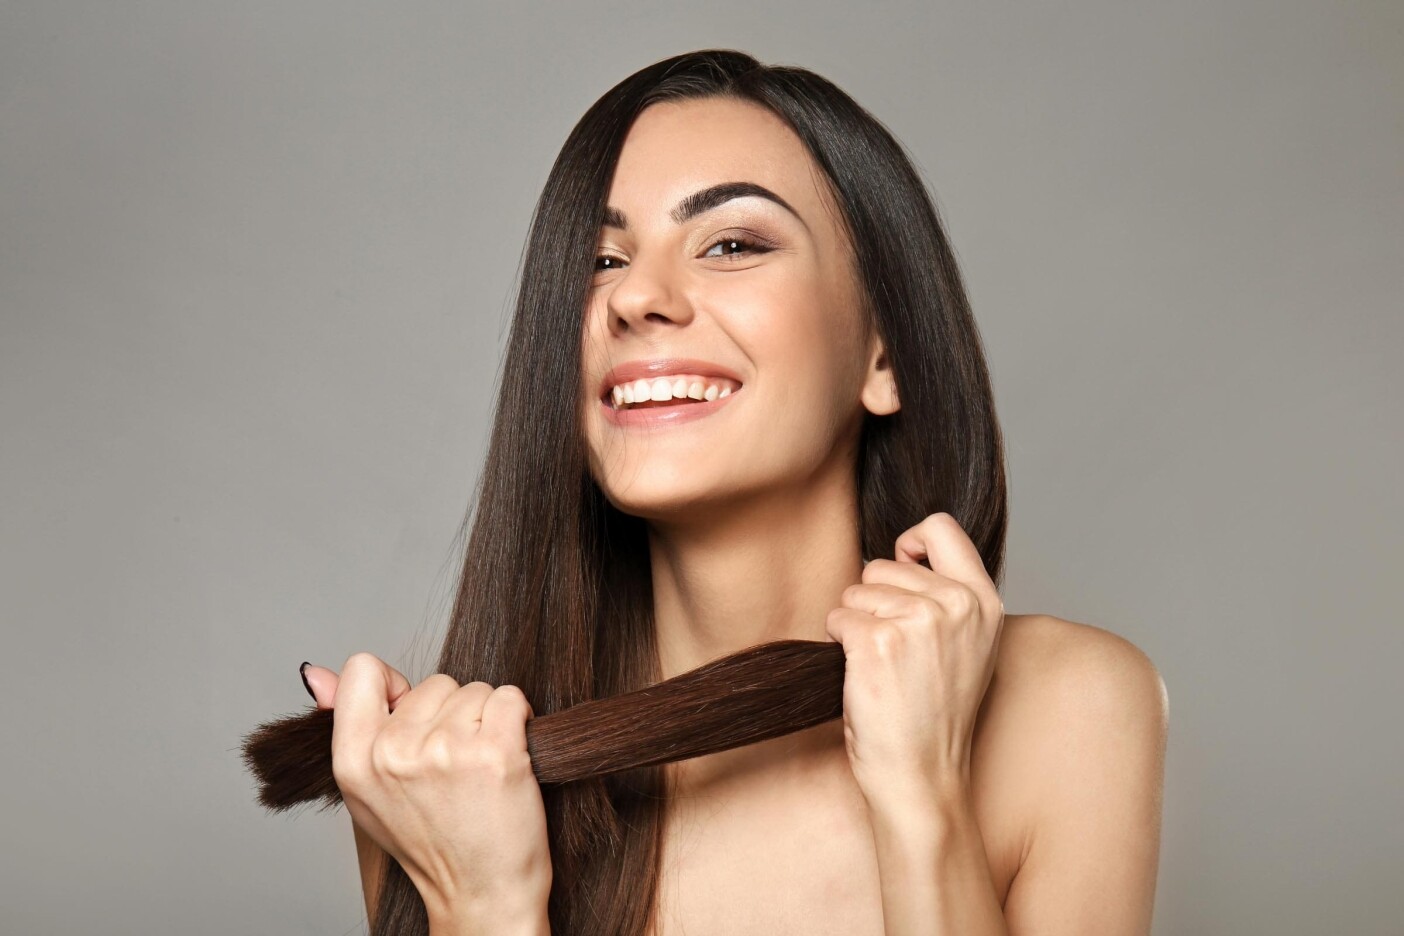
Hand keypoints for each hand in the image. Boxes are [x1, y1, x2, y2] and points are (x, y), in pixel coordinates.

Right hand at [300, 656, 552, 927]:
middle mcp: (393, 752)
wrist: (481, 893)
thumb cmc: (429, 842)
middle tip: (453, 767)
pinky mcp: (495, 751)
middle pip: (434, 682)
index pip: (362, 669)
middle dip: (450, 714)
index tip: (414, 719)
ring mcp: (445, 750)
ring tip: (479, 769)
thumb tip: (314, 672)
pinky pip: (511, 697)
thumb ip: (344, 724)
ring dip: (486, 720)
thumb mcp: (367, 790)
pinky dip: (518, 718)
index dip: (396, 687)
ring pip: (476, 690)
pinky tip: (509, 755)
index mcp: (352, 760)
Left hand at [824, 512, 1004, 804]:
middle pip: (882, 563)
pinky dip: (838, 644)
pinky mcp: (878, 641)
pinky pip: (838, 617)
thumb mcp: (966, 645)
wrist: (921, 776)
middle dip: (874, 600)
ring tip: (883, 668)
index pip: (941, 526)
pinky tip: (863, 676)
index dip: (909, 544)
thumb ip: (947, 596)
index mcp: (984, 601)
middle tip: (894, 651)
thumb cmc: (934, 715)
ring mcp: (919, 621)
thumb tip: (905, 552)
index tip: (902, 571)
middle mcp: (957, 604)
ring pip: (856, 591)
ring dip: (855, 625)